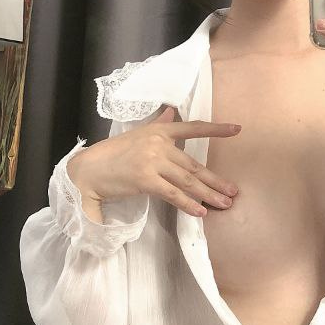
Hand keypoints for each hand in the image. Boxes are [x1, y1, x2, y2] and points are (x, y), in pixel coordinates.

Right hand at [65, 106, 242, 218]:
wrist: (87, 170)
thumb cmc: (111, 154)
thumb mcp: (137, 134)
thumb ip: (159, 123)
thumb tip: (172, 111)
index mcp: (159, 131)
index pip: (193, 128)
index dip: (216, 129)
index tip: (237, 130)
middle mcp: (158, 143)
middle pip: (194, 165)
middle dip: (215, 180)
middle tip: (233, 191)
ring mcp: (152, 161)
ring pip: (188, 181)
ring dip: (208, 194)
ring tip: (224, 203)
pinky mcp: (145, 180)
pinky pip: (173, 194)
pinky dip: (188, 204)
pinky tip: (201, 212)